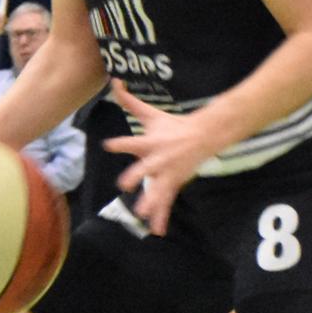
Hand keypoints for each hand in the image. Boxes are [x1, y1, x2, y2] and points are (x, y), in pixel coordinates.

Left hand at [102, 81, 220, 236]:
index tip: (108, 145)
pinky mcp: (173, 184)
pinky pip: (166, 202)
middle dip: (137, 176)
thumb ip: (130, 101)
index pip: (131, 142)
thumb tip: (114, 81)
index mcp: (149, 142)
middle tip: (126, 184)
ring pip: (157, 190)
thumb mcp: (151, 114)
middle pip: (145, 168)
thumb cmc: (172, 125)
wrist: (203, 136)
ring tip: (142, 214)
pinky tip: (156, 231)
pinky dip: (162, 217)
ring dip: (150, 202)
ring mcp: (166, 174)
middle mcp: (157, 159)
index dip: (120, 144)